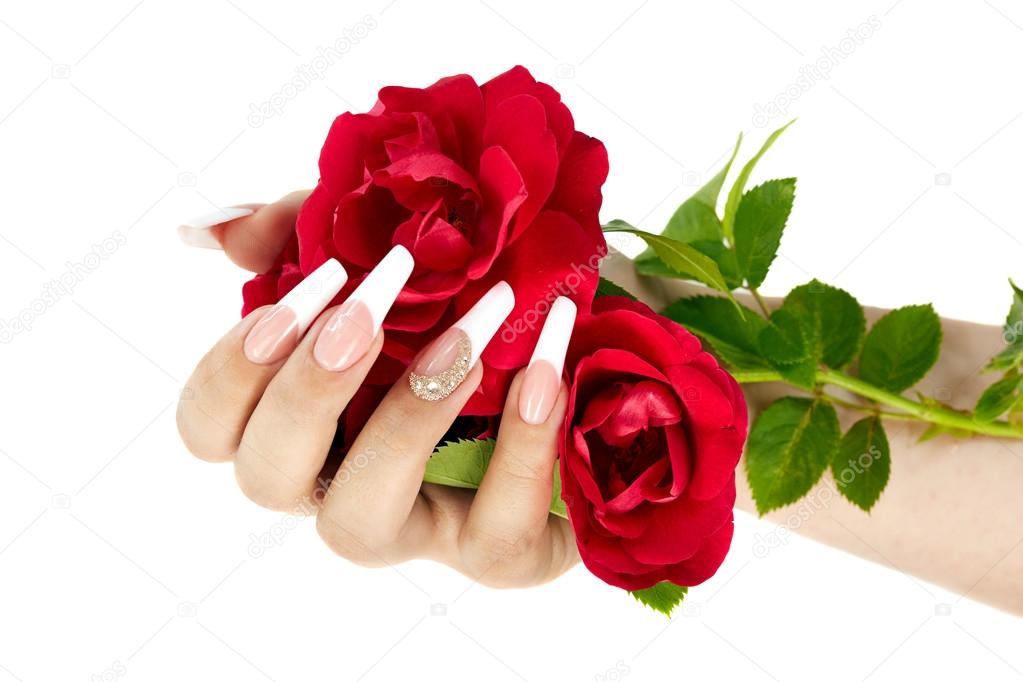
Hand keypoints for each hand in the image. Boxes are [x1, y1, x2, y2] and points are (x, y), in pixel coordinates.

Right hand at [176, 194, 579, 586]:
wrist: (601, 334)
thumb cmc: (476, 290)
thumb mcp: (391, 244)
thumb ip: (300, 231)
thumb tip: (204, 227)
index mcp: (306, 417)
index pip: (212, 427)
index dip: (236, 365)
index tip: (317, 283)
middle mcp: (341, 482)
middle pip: (265, 478)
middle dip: (306, 389)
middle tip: (371, 306)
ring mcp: (419, 527)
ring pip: (356, 523)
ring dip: (404, 416)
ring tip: (466, 334)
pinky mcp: (501, 552)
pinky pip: (494, 531)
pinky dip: (520, 447)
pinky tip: (541, 368)